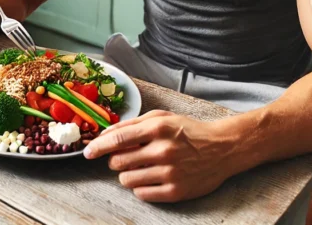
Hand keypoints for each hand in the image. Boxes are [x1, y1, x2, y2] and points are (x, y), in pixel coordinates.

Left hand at [83, 110, 240, 202]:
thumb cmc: (189, 131)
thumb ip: (133, 124)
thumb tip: (105, 135)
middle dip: (116, 161)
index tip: (88, 152)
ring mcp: (170, 173)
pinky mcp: (176, 191)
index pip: (117, 139)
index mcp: (158, 129)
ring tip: (141, 168)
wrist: (222, 148)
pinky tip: (151, 179)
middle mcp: (163, 150)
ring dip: (127, 175)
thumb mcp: (162, 118)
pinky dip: (140, 187)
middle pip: (118, 162)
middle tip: (126, 158)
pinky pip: (142, 194)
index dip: (98, 147)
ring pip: (127, 180)